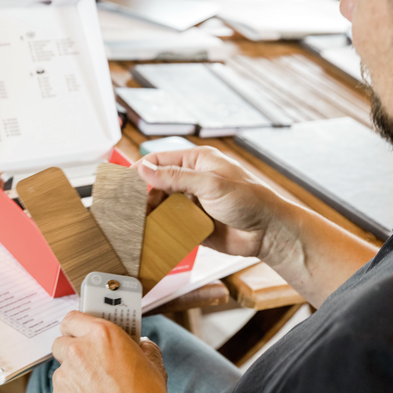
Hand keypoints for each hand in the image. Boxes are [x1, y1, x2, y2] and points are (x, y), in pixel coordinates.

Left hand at [51, 311, 167, 392]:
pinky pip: (61, 391)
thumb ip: (142, 346)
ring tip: (96, 387)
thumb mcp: (153, 363)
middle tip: (90, 359)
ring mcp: (65, 376)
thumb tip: (140, 344)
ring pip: (62, 369)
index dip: (77, 325)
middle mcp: (79, 351)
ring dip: (74, 374)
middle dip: (73, 349)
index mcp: (102, 334)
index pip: (73, 318)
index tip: (83, 331)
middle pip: (62, 342)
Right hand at [136, 146, 284, 258]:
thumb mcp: (211, 184)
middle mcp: (194, 180)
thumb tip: (145, 169)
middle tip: (131, 206)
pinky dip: (162, 228)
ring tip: (138, 222)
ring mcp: (194, 202)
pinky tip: (153, 233)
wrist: (269, 233)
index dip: (141, 169)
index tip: (124, 180)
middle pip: (158, 184)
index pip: (161, 160)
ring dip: (152, 213)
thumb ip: (176, 177)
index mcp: (198, 162)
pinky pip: (172, 224)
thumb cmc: (250, 200)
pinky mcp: (194, 223)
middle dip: (144, 194)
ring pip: (163, 205)